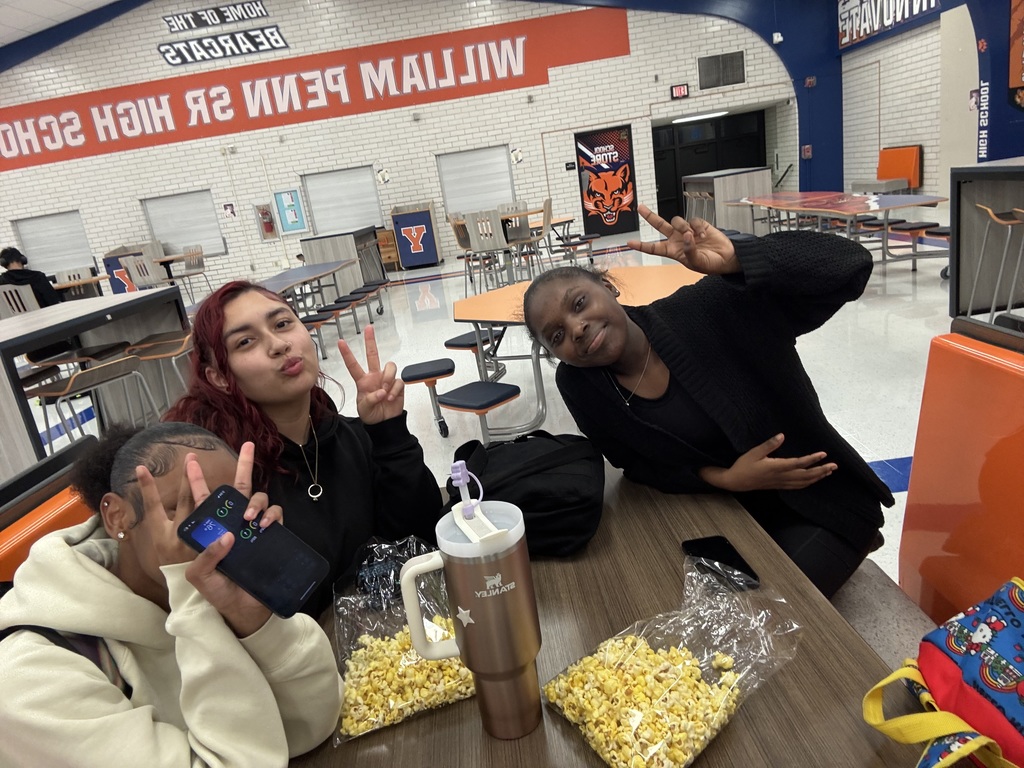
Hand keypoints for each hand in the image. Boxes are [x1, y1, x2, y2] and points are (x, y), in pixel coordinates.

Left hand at [137, 441, 273, 636]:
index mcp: (211, 531)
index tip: (190, 460)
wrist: (244, 612)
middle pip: (237, 488)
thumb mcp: (200, 577)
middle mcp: (233, 524)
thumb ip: (205, 556)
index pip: (202, 500)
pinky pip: (276, 514)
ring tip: (250, 517)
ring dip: (255, 501)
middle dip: (244, 465)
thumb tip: (227, 535)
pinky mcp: (272, 536)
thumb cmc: (218, 595)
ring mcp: (253, 529)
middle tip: (248, 445)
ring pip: (258, 499)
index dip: (195, 480)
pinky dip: (272, 514)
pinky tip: (265, 525)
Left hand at [338, 325, 404, 424]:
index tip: (341, 342)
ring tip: (385, 392)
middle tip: (369, 328)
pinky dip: (395, 390)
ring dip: (388, 379)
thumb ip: (370, 399)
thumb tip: (382, 391)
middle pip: (373, 355)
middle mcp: (374, 376)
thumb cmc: (371, 414)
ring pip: (390, 366)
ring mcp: (386, 379)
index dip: (347, 354)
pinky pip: (398, 381)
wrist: (385, 422)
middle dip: (370, 341)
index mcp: (363, 381)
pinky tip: (391, 398)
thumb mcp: (364, 408)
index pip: (353, 365)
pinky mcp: (397, 385)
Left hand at [627, 203, 738, 274]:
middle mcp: (677, 239)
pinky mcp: (698, 224)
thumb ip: (689, 251)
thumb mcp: (697, 263)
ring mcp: (687, 230)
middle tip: (641, 208)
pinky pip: (692, 220)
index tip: (629, 242)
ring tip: (693, 236)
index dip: (642, 245)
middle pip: (660, 225)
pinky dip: (697, 227)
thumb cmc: (710, 264)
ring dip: (683, 227)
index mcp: (673, 251)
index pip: (654, 248)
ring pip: (676, 221)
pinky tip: (703, 235)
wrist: (726, 257)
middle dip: (650, 216)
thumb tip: (687, 236)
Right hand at [699, 433, 836, 491]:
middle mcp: (781, 476)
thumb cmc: (743, 465)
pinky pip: (797, 486)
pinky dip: (808, 483)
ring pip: (803, 482)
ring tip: (828, 472)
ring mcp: (781, 482)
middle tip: (834, 466)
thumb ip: (769, 445)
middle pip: (806, 475)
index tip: (823, 454)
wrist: (736, 482)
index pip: (799, 463)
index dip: (812, 459)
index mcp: (776, 467)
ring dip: (817, 477)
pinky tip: (813, 480)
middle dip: (821, 470)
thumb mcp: (753, 452)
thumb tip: (782, 435)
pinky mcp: (779, 485)